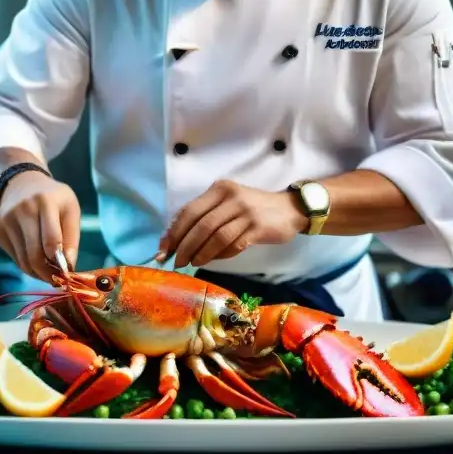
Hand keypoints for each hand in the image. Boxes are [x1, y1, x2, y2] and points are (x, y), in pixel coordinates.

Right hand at [0, 172, 80, 282]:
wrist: (22, 184)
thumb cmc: (53, 199)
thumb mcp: (70, 209)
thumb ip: (72, 237)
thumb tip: (69, 266)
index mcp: (45, 202)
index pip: (51, 240)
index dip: (60, 262)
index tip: (68, 272)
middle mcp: (23, 210)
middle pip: (35, 255)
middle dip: (48, 274)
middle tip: (58, 280)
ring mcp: (7, 220)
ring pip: (23, 261)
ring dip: (38, 273)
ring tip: (50, 273)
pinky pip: (15, 258)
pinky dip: (27, 265)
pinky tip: (37, 261)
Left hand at [159, 180, 308, 268]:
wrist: (289, 209)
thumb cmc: (253, 209)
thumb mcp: (228, 204)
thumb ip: (205, 217)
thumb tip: (175, 241)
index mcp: (219, 189)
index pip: (189, 210)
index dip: (174, 231)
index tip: (163, 249)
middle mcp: (231, 197)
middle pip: (200, 224)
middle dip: (184, 246)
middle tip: (176, 261)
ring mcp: (245, 212)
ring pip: (215, 236)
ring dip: (201, 253)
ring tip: (192, 264)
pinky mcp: (257, 227)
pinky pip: (233, 244)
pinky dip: (220, 255)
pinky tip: (212, 260)